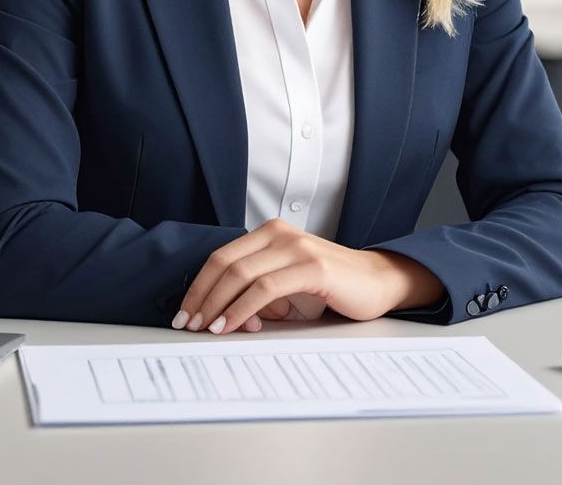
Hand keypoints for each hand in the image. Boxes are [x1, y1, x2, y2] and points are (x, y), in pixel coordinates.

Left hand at [172, 218, 394, 334]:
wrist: (376, 282)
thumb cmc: (330, 286)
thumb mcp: (286, 289)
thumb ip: (256, 297)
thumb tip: (222, 319)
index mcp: (270, 232)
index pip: (222, 257)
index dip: (199, 285)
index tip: (185, 312)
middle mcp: (280, 233)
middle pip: (225, 263)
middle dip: (201, 296)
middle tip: (186, 324)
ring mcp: (296, 247)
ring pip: (241, 274)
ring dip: (217, 304)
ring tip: (206, 329)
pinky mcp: (312, 267)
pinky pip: (265, 288)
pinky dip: (242, 308)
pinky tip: (231, 325)